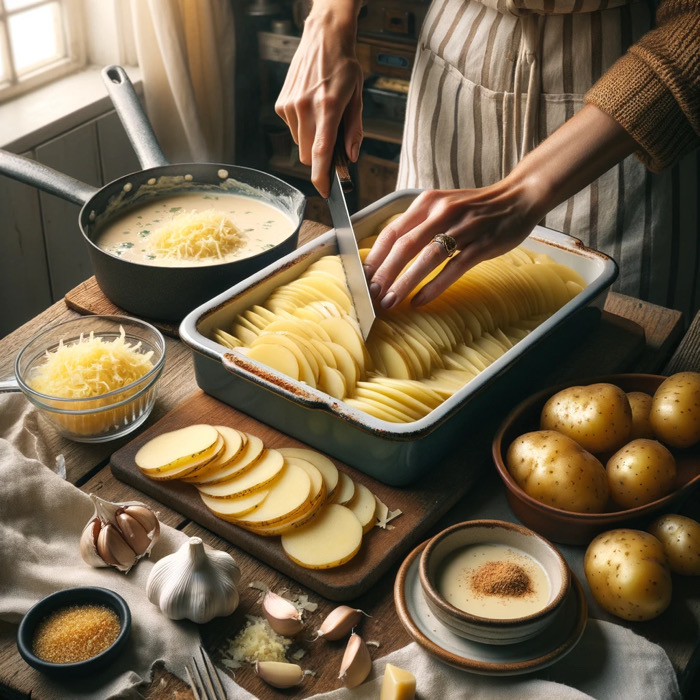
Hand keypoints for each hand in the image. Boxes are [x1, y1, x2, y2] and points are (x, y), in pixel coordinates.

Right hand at [275, 1, 363, 197]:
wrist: (323, 38)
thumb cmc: (344, 66)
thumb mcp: (357, 97)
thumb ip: (354, 131)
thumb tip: (351, 157)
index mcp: (327, 107)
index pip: (320, 152)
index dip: (321, 176)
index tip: (324, 191)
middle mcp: (305, 108)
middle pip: (307, 155)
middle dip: (319, 158)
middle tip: (333, 144)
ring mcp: (290, 106)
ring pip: (299, 144)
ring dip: (311, 141)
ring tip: (322, 117)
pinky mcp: (281, 104)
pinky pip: (292, 130)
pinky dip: (302, 128)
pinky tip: (311, 109)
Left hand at [363, 105, 638, 308]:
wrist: (519, 197)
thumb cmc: (476, 209)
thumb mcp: (443, 207)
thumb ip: (418, 226)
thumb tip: (388, 255)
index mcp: (427, 203)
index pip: (392, 231)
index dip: (375, 257)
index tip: (362, 279)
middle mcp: (442, 212)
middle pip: (404, 246)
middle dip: (384, 274)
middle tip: (371, 297)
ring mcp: (463, 228)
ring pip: (426, 258)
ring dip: (405, 282)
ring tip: (390, 302)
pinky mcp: (481, 244)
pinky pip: (453, 268)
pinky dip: (434, 286)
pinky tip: (420, 301)